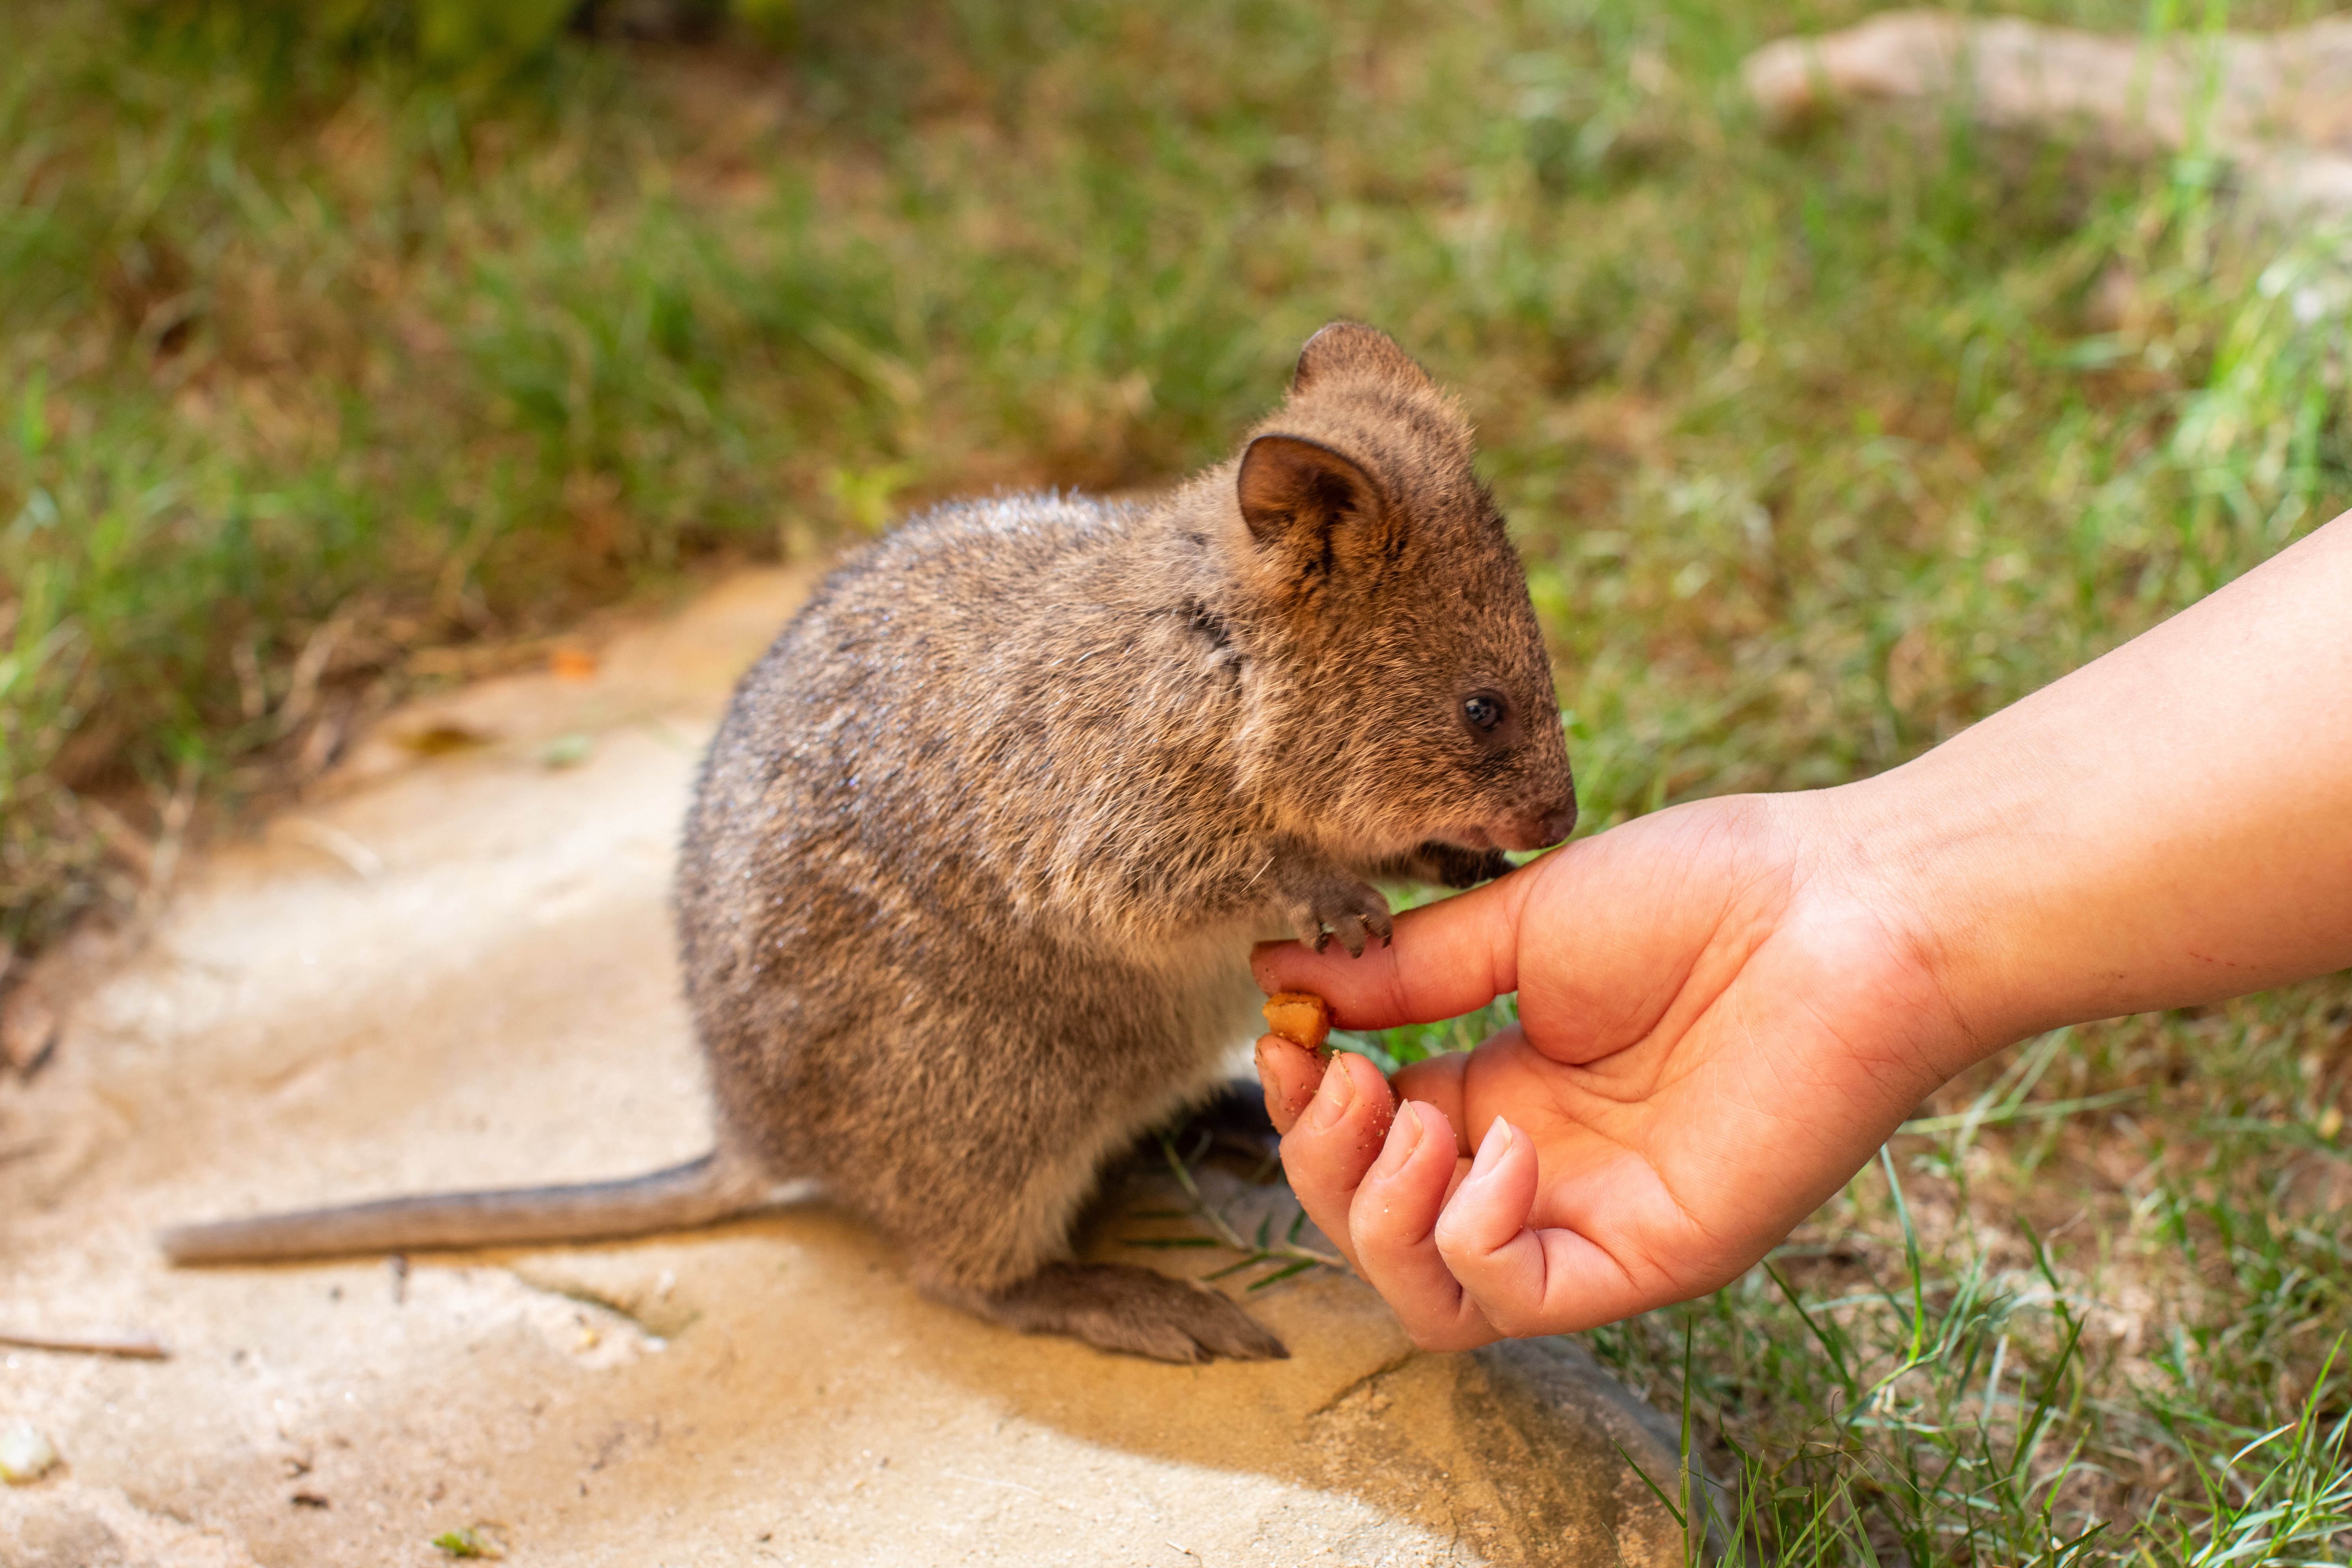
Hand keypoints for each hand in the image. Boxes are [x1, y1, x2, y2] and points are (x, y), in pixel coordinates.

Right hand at [1252, 792, 1975, 1347]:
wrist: (1845, 904)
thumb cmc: (1703, 891)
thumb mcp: (1517, 924)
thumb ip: (1403, 971)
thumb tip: (1277, 969)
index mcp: (1502, 1091)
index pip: (1362, 1142)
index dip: (1304, 1105)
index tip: (1286, 1029)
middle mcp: (1535, 1168)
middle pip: (1375, 1230)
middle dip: (1320, 1163)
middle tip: (1334, 1077)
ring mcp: (1589, 1218)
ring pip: (1428, 1294)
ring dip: (1376, 1216)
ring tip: (1402, 1122)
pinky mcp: (1647, 1253)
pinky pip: (1516, 1300)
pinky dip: (1474, 1236)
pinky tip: (1500, 1148)